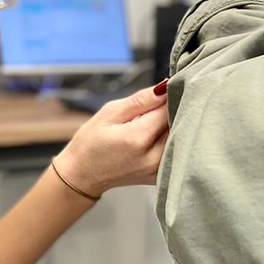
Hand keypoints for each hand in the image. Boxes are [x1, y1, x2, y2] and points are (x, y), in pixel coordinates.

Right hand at [54, 84, 168, 197]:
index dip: (166, 96)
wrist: (83, 175)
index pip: (169, 107)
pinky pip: (174, 150)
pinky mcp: (161, 175)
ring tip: (148, 124)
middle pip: (178, 123)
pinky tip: (152, 138)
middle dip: (169, 110)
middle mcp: (154, 156)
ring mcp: (159, 169)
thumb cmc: (91, 142)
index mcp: (138, 138)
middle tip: (150, 110)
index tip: (157, 94)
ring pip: (180, 136)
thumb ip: (140, 100)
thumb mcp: (110, 113)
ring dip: (170, 125)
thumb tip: (165, 87)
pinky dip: (169, 139)